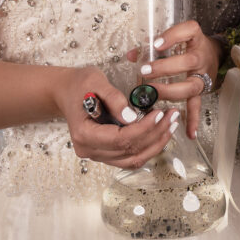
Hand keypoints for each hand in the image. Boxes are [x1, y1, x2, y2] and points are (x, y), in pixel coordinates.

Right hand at [50, 65, 178, 168]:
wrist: (66, 91)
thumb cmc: (79, 84)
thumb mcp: (94, 81)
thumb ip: (112, 98)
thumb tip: (131, 116)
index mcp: (84, 135)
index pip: (119, 139)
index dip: (143, 129)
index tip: (159, 113)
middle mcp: (90, 150)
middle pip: (129, 151)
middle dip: (155, 134)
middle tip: (173, 116)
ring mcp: (98, 155)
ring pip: (133, 158)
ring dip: (156, 143)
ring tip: (171, 124)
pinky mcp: (107, 153)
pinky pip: (131, 156)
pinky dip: (149, 146)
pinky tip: (161, 132)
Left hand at [134, 20, 221, 139]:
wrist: (213, 53)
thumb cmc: (188, 45)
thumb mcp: (174, 38)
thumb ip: (151, 45)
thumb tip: (131, 55)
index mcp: (195, 38)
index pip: (189, 31)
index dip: (173, 36)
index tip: (156, 43)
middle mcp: (200, 56)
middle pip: (189, 61)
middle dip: (166, 67)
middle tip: (145, 71)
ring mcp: (202, 75)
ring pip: (191, 85)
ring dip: (171, 91)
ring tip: (154, 94)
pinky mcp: (201, 90)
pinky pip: (197, 105)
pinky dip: (193, 119)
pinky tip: (189, 132)